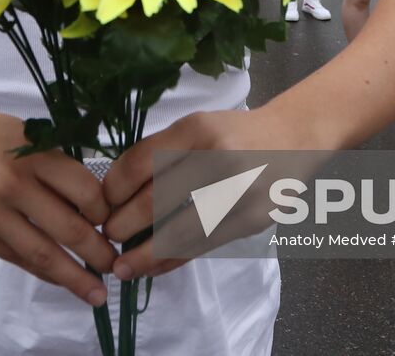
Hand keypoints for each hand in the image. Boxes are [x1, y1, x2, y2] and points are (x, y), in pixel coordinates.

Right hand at [0, 99, 115, 305]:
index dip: (105, 213)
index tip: (114, 222)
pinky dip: (42, 272)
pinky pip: (16, 259)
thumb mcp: (28, 136)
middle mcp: (12, 184)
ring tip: (96, 291)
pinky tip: (60, 278)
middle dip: (99, 253)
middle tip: (116, 266)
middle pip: (69, 229)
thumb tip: (94, 211)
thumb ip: (57, 169)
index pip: (85, 192)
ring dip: (74, 277)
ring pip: (43, 254)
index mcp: (34, 154)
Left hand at [101, 108, 313, 281]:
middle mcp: (218, 157)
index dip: (114, 188)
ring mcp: (239, 191)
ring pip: (181, 232)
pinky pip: (205, 245)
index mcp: (197, 128)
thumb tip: (115, 193)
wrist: (294, 137)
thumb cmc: (235, 133)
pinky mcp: (254, 218)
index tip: (101, 204)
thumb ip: (161, 153)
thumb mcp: (197, 127)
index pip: (143, 162)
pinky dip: (175, 260)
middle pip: (157, 200)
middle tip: (106, 237)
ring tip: (123, 265)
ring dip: (145, 254)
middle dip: (124, 224)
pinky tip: (154, 267)